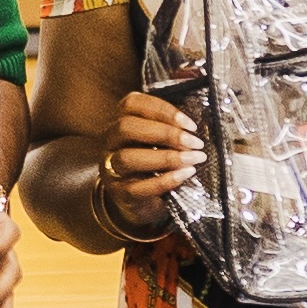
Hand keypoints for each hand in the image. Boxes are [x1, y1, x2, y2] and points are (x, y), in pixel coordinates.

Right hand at [94, 89, 202, 238]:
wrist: (140, 203)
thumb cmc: (155, 163)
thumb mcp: (159, 141)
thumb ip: (170, 127)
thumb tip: (195, 117)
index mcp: (121, 121)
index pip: (132, 104)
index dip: (163, 110)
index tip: (190, 124)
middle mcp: (111, 142)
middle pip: (127, 127)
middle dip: (165, 133)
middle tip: (194, 142)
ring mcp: (112, 169)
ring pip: (128, 158)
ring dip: (166, 157)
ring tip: (194, 159)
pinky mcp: (120, 193)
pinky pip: (139, 187)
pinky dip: (166, 180)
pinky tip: (185, 174)